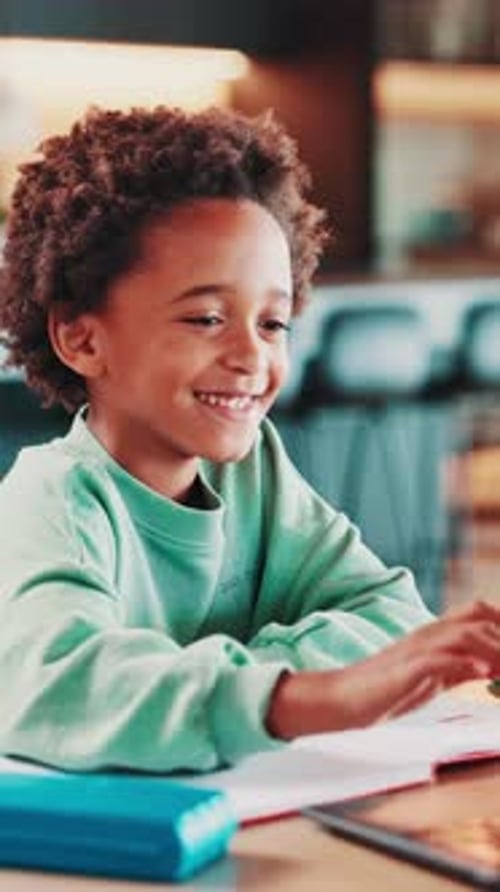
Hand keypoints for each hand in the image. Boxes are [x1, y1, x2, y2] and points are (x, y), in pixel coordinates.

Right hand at [266, 600, 499, 739]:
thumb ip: (461, 670)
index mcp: (435, 634)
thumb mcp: (433, 679)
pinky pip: (438, 660)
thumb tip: (491, 669)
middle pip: (476, 618)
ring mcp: (415, 649)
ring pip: (463, 635)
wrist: (343, 699)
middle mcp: (427, 634)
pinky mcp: (405, 670)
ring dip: (493, 649)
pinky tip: (483, 675)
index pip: (477, 611)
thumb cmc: (387, 691)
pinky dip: (464, 663)